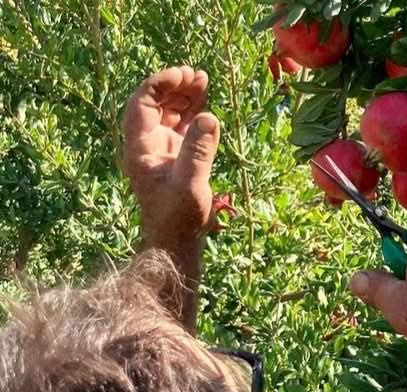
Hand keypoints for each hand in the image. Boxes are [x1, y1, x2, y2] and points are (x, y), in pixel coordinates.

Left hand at [122, 66, 219, 246]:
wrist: (176, 245)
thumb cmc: (178, 219)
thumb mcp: (190, 184)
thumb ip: (199, 150)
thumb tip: (209, 117)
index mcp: (139, 148)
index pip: (142, 103)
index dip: (160, 84)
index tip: (182, 74)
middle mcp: (147, 146)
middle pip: (156, 105)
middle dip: (175, 88)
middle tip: (197, 75)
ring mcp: (161, 153)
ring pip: (170, 115)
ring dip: (185, 98)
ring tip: (203, 80)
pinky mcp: (176, 161)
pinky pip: (182, 130)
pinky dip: (193, 116)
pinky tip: (205, 106)